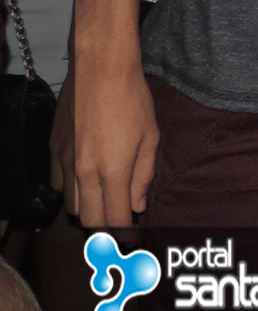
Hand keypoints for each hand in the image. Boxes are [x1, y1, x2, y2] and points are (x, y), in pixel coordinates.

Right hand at [53, 57, 160, 226]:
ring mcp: (64, 162)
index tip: (131, 242)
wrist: (101, 68)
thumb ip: (143, 176)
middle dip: (104, 229)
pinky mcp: (53, 149)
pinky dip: (70, 191)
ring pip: (70, 205)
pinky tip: (84, 182)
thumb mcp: (151, 137)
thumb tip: (137, 207)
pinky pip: (58, 184)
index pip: (113, 220)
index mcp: (111, 172)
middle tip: (118, 227)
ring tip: (103, 206)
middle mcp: (83, 173)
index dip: (123, 235)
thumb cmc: (134, 100)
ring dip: (87, 211)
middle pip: (88, 219)